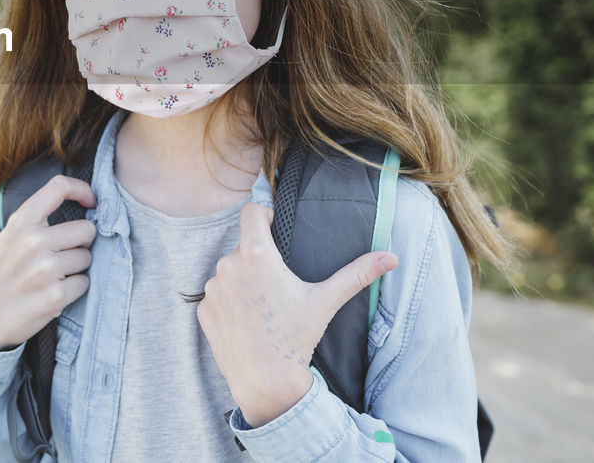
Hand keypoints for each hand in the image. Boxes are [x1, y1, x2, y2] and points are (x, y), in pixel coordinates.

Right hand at [0, 175, 97, 350]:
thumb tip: (3, 199)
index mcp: (20, 223)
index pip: (58, 188)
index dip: (81, 189)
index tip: (90, 201)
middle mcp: (33, 241)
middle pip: (86, 229)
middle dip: (79, 243)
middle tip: (63, 254)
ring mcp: (45, 269)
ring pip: (87, 258)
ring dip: (76, 268)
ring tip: (55, 276)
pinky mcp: (56, 295)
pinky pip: (84, 283)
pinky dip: (75, 289)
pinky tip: (56, 293)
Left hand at [197, 202, 397, 426]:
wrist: (266, 382)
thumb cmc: (296, 338)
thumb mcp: (325, 301)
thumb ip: (356, 274)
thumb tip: (391, 257)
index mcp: (256, 255)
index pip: (251, 211)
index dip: (264, 216)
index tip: (275, 229)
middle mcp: (227, 265)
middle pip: (243, 246)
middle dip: (259, 258)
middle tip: (277, 285)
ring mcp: (212, 288)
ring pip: (229, 271)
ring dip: (243, 281)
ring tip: (263, 307)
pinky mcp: (203, 309)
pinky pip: (217, 295)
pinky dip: (230, 303)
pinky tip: (247, 322)